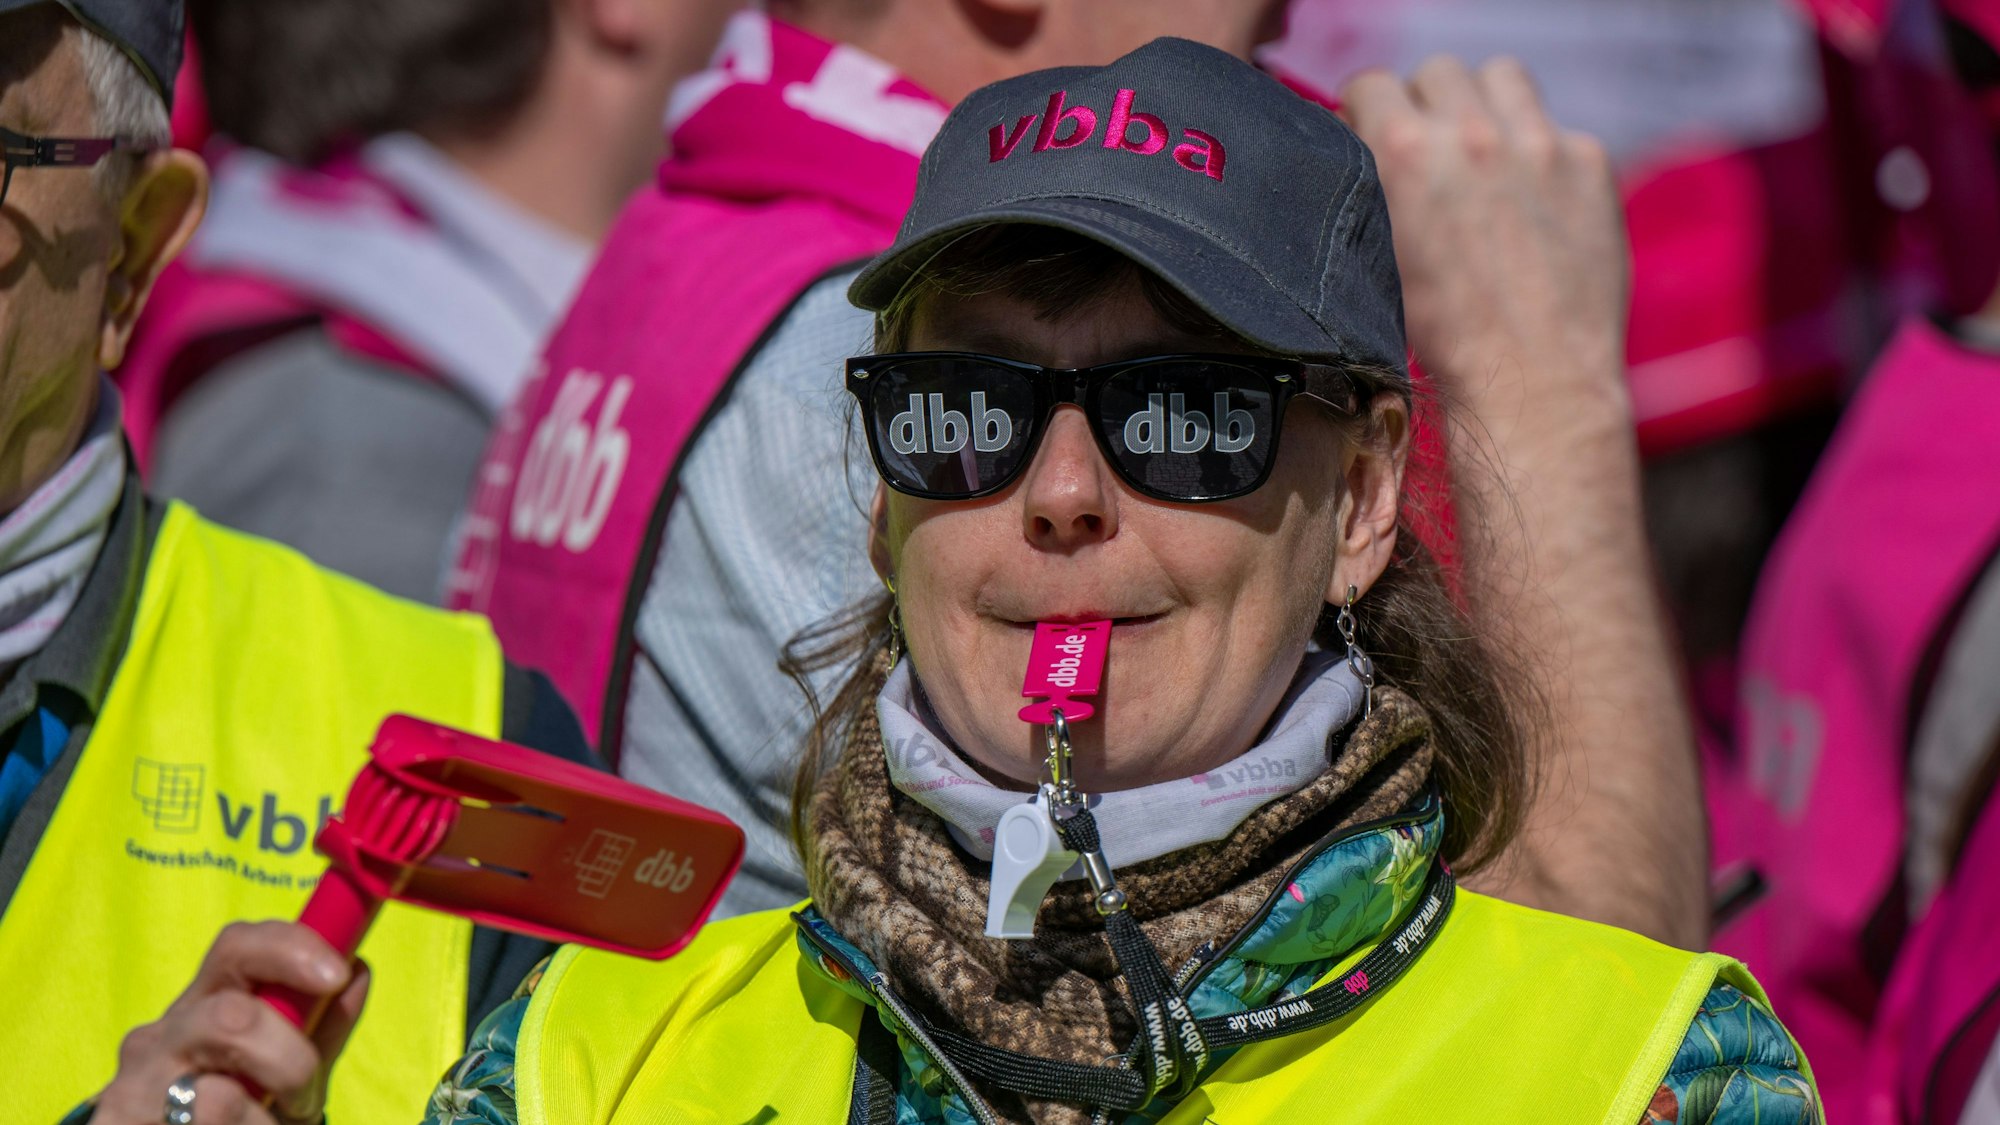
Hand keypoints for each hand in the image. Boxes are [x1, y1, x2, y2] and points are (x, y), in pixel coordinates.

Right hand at [87, 922, 366, 1124]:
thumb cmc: (242, 1111)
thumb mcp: (289, 1069)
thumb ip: (323, 1025)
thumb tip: (357, 971)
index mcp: (205, 1004)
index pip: (236, 946)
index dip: (290, 947)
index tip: (336, 974)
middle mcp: (160, 1035)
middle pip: (231, 1017)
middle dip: (290, 1061)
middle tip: (305, 1097)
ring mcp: (132, 1086)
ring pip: (218, 1096)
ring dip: (265, 1121)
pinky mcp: (117, 1123)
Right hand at [1343, 56, 1630, 437]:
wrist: (1531, 380)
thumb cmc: (1445, 338)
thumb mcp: (1381, 258)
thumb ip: (1376, 191)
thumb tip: (1373, 161)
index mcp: (1403, 153)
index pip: (1371, 85)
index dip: (1364, 109)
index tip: (1370, 130)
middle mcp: (1472, 134)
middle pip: (1439, 72)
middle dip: (1426, 103)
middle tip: (1430, 147)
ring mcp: (1538, 143)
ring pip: (1502, 77)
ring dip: (1486, 103)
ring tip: (1486, 151)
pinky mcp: (1588, 163)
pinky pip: (1556, 128)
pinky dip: (1541, 154)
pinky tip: (1535, 201)